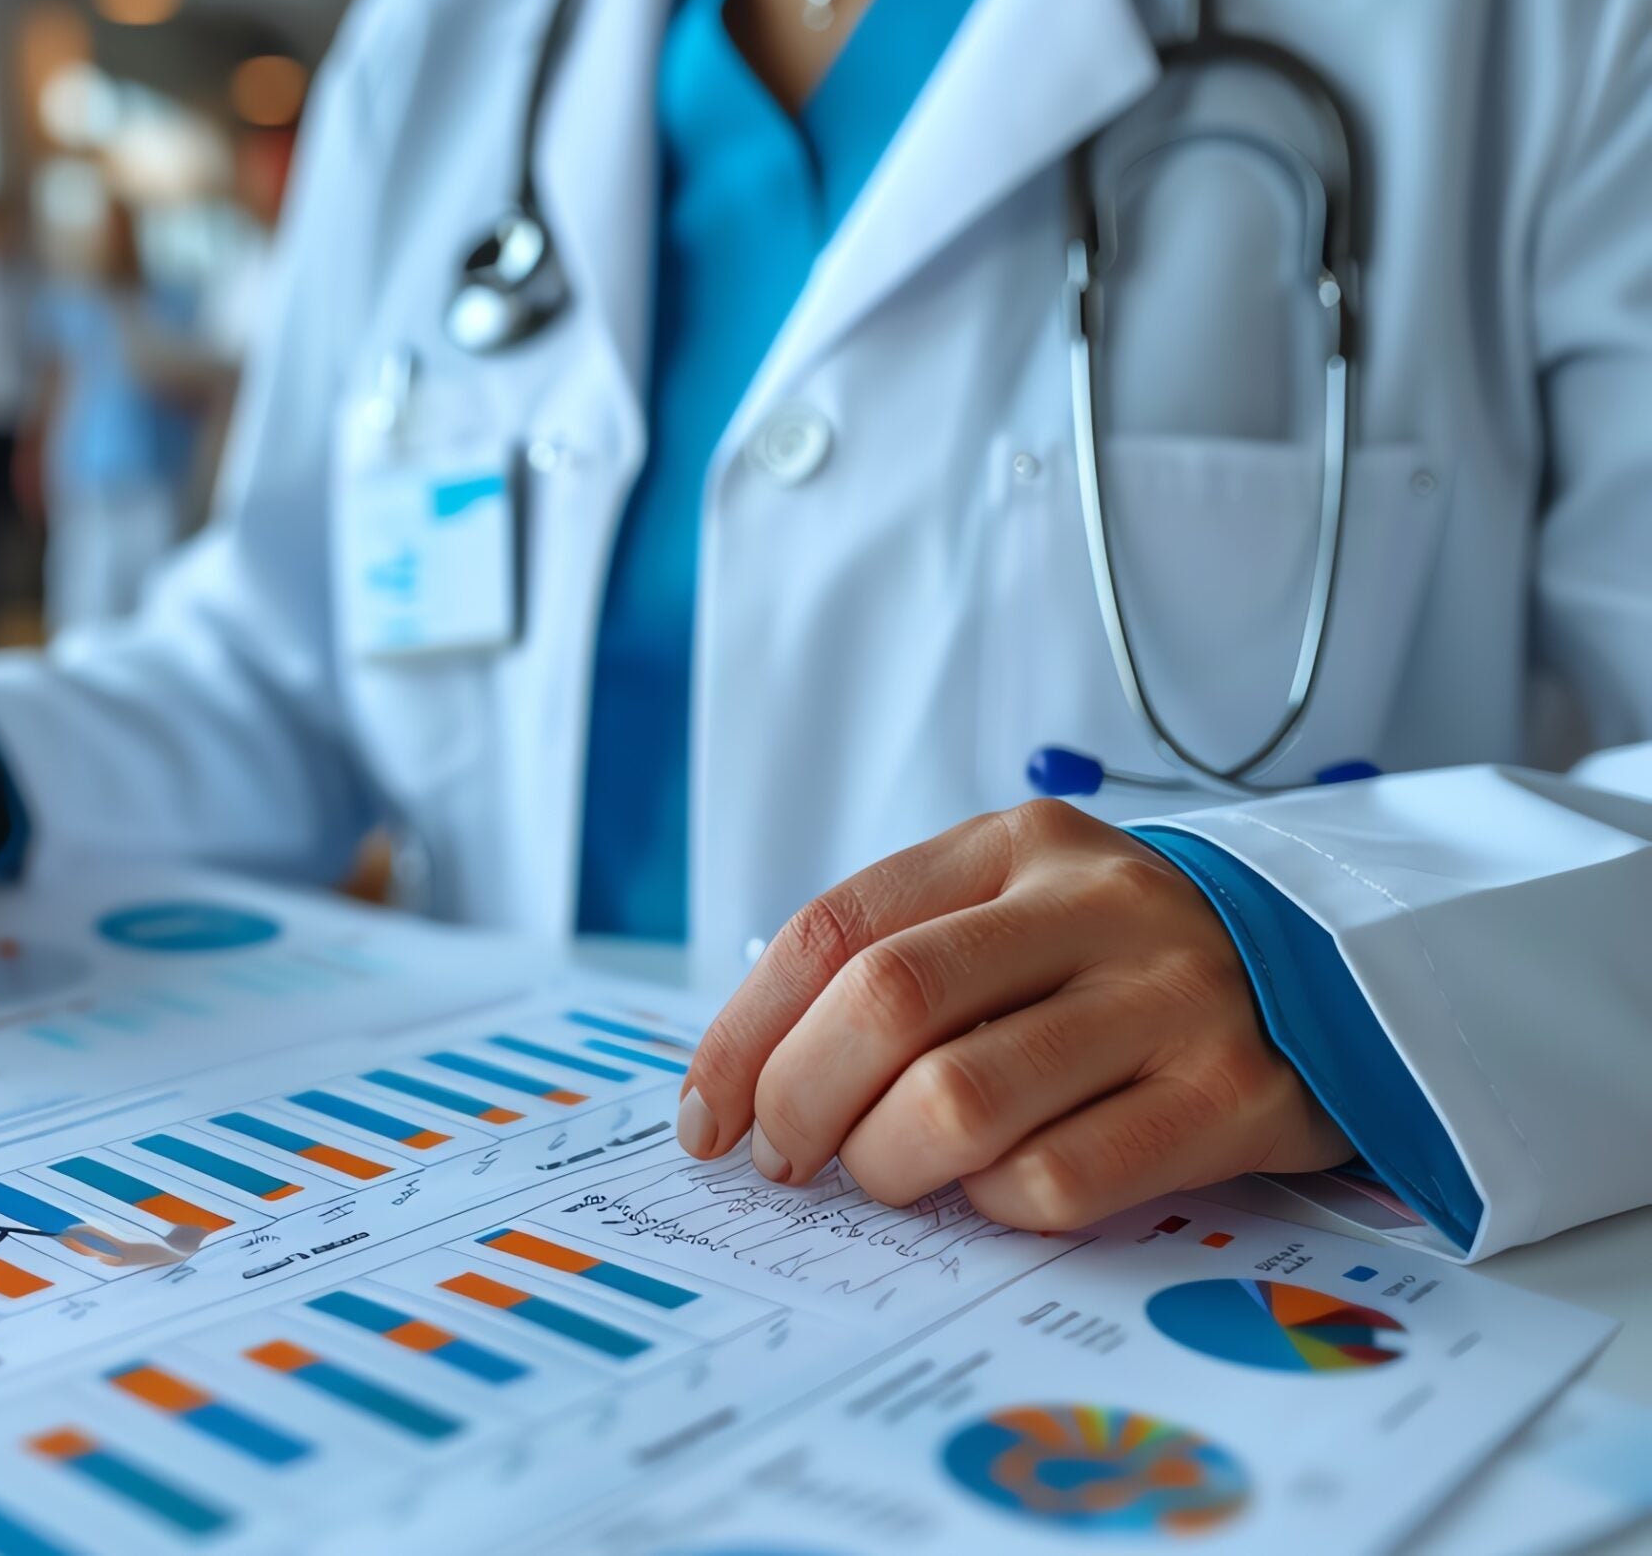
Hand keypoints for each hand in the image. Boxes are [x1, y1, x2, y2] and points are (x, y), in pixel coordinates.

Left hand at [674, 800, 1352, 1231]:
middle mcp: (1093, 906)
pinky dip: (994, 1204)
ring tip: (891, 1175)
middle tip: (789, 1158)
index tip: (709, 1113)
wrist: (1341, 966)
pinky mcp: (1231, 1099)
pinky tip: (996, 1190)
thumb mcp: (1016, 907)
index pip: (834, 930)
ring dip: (889, 1164)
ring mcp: (1169, 998)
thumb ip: (896, 959)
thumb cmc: (1124, 957)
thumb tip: (745, 1081)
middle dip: (800, 1103)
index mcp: (1014, 847)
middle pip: (885, 1006)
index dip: (746, 1032)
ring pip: (959, 1101)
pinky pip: (1057, 1179)